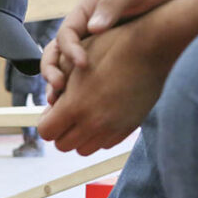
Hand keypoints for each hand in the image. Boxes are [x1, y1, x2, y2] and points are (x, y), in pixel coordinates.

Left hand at [38, 17, 170, 154]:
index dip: (46, 121)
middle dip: (61, 131)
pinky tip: (103, 116)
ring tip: (85, 116)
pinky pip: (105, 144)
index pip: (46, 132)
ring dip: (79, 137)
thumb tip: (51, 106)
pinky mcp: (128, 128)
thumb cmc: (110, 47)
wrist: (151, 47)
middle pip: (62, 145)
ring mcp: (112, 128)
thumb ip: (56, 87)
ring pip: (83, 150)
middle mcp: (92, 122)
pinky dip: (99, 136)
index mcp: (74, 106)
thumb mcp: (75, 63)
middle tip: (67, 114)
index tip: (52, 111)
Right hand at [41, 0, 191, 102]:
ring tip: (60, 105)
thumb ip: (112, 4)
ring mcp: (96, 47)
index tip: (83, 64)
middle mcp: (86, 31)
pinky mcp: (109, 61)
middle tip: (59, 91)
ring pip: (69, 70)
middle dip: (53, 74)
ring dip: (61, 89)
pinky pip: (90, 79)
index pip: (65, 35)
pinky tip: (88, 106)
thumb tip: (93, 29)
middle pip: (57, 55)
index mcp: (86, 12)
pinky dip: (82, 93)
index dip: (69, 51)